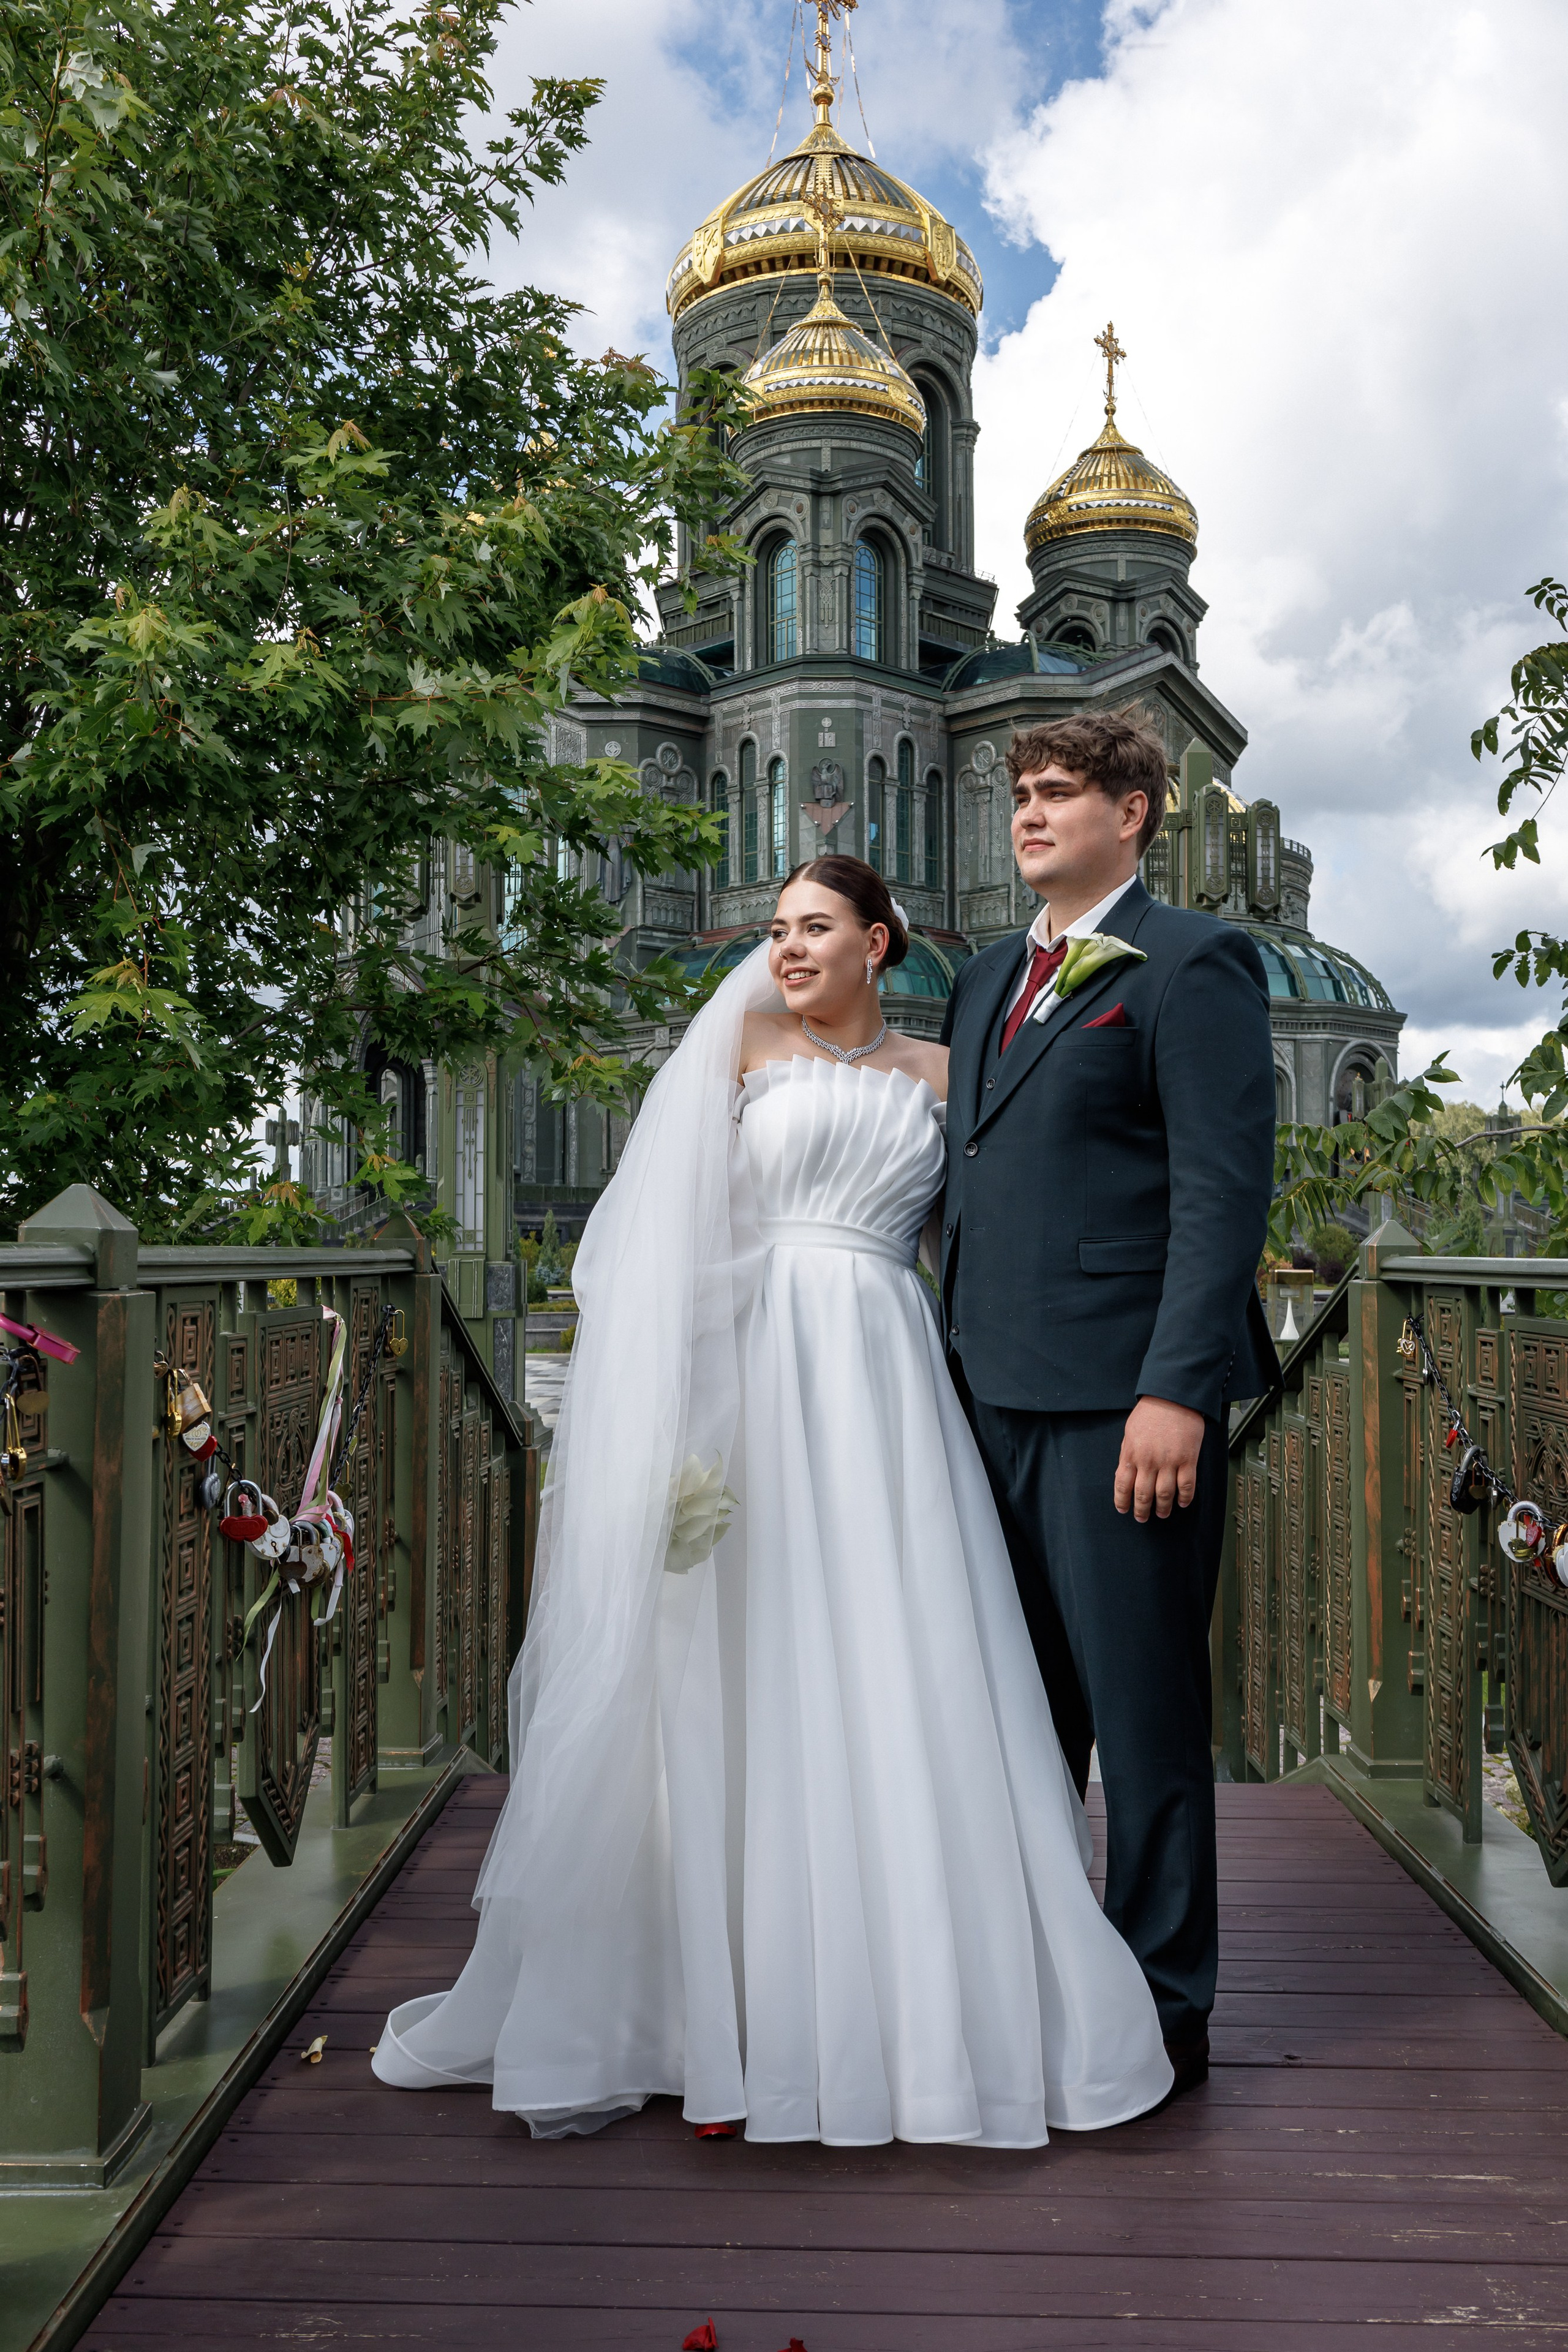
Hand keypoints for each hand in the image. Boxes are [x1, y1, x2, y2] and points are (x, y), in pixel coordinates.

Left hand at [1114, 1396, 1205, 1522]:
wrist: (1173, 1397)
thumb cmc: (1150, 1411)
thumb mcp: (1130, 1432)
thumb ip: (1128, 1453)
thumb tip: (1125, 1472)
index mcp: (1131, 1454)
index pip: (1122, 1485)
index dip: (1122, 1501)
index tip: (1123, 1510)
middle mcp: (1148, 1461)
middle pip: (1143, 1494)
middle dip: (1141, 1510)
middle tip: (1142, 1518)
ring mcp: (1169, 1462)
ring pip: (1164, 1494)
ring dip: (1163, 1508)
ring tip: (1162, 1514)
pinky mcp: (1188, 1459)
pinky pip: (1186, 1485)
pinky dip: (1185, 1498)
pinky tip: (1183, 1503)